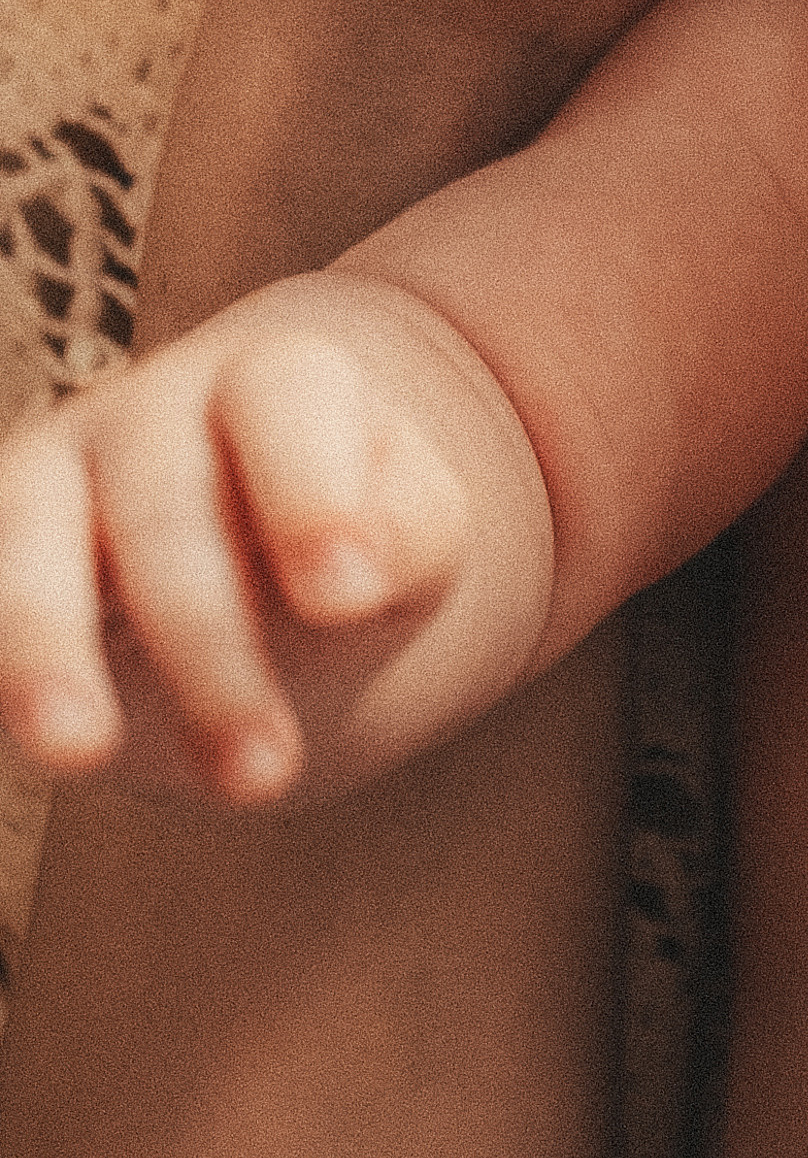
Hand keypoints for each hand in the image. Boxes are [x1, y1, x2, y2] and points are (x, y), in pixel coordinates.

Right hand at [0, 300, 506, 806]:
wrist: (266, 547)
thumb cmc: (353, 542)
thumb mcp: (416, 538)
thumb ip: (409, 536)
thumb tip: (357, 576)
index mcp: (278, 382)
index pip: (285, 398)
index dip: (311, 495)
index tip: (348, 602)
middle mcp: (150, 415)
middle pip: (165, 508)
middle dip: (209, 644)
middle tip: (264, 775)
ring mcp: (49, 478)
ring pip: (26, 548)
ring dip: (45, 654)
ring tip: (79, 752)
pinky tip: (9, 720)